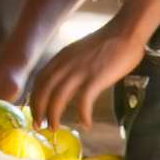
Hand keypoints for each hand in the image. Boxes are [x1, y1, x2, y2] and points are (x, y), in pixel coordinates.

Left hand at [29, 18, 148, 130]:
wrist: (125, 31)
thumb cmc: (107, 41)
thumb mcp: (79, 51)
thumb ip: (70, 64)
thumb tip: (65, 81)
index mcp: (61, 57)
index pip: (39, 80)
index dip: (34, 97)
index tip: (34, 111)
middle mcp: (65, 64)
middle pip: (44, 91)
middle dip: (38, 110)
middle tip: (39, 125)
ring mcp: (80, 71)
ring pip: (58, 98)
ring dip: (54, 115)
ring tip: (55, 128)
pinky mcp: (96, 77)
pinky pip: (84, 101)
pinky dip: (83, 114)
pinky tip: (86, 124)